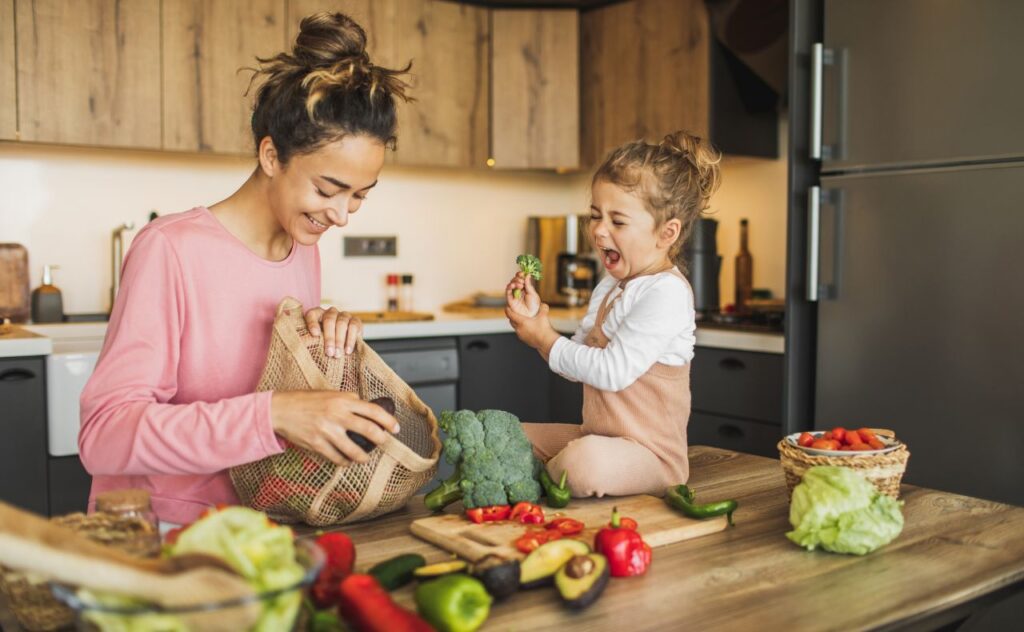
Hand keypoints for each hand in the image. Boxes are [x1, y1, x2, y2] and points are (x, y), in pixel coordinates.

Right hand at [270, 391, 399, 463]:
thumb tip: (367, 408)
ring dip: (363, 457)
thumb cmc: (306, 400)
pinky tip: (347, 461)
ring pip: (354, 450)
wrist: (280, 410)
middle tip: (384, 442)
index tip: (396, 428)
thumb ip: (349, 400)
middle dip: (381, 440)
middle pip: (369, 430)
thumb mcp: (330, 393)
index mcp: (342, 400)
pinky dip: (344, 461)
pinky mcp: (316, 444)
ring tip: (365, 458)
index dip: (388, 421)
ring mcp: (326, 431)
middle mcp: (337, 415)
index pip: (373, 411)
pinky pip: (337, 458)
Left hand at [305, 306, 362, 357]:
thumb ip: (310, 342)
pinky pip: (353, 327)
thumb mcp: (315, 342)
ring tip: (337, 354)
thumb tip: (302, 347)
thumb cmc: (324, 345)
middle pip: (329, 320)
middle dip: (329, 338)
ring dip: (339, 340)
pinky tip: (347, 350)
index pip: (312, 314)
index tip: (314, 334)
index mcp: (317, 315)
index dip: (312, 323)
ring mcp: (344, 315)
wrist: (343, 347)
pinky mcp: (356, 321)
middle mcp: (330, 312)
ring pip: (341, 323)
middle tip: (329, 353)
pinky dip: (350, 340)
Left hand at [505, 302, 560, 358]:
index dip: (508, 310)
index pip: (510, 314)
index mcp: (521, 322)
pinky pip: (520, 333)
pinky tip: (527, 328)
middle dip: (512, 316)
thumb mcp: (544, 316)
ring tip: (522, 320)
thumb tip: (543, 304)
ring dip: (516, 323)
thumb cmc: (544, 329)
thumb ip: (543, 308)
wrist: (546, 342)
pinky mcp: (524, 340)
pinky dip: (521, 329)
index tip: (508, 307)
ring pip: (515, 328)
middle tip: (515, 312)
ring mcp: (521, 335)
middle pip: (511, 321)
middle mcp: (519, 329)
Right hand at [506, 272, 540, 317]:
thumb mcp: (533, 294)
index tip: (523, 272)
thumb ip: (529, 285)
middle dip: (518, 278)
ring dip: (514, 282)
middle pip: (515, 280)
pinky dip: (510, 287)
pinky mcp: (510, 300)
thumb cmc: (534, 306)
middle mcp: (519, 291)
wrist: (531, 316)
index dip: (521, 275)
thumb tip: (527, 275)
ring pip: (511, 285)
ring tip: (520, 284)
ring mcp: (514, 295)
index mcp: (525, 288)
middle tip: (522, 280)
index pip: (521, 279)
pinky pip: (507, 292)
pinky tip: (514, 286)